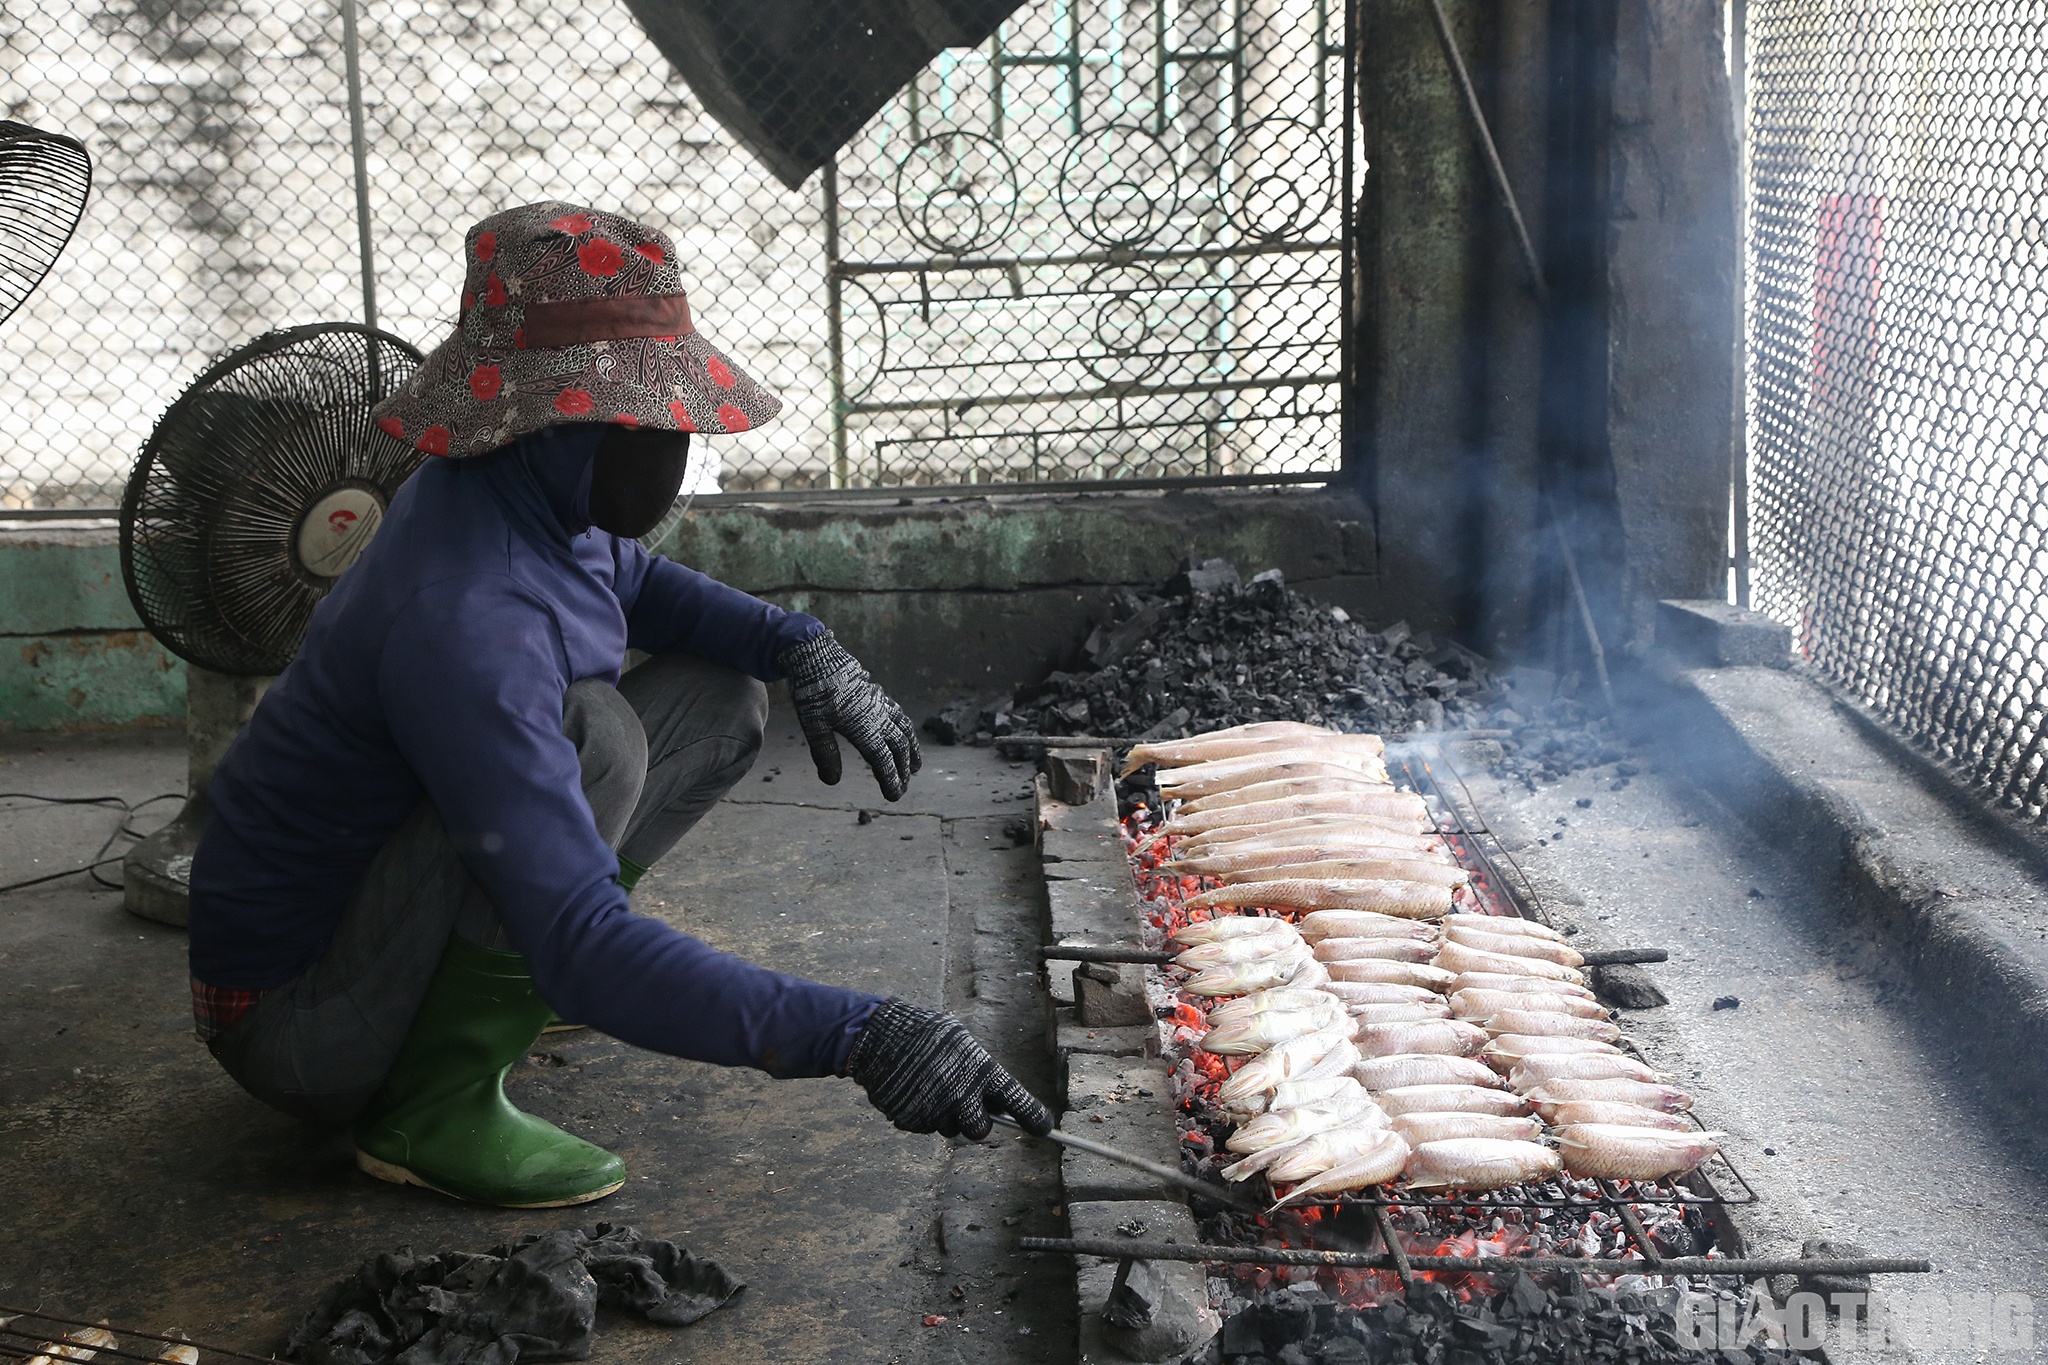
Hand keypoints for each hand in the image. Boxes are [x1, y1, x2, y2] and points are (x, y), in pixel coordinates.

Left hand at [778, 630, 921, 800]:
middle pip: (898, 747)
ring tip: (916, 766)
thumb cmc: (812, 691)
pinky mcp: (876, 693)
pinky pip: (899, 713)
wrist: (816, 655)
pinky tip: (904, 731)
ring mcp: (879, 703)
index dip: (890, 780)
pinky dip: (906, 728)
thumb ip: (825, 753)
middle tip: (904, 787)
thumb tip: (832, 782)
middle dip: (903, 769)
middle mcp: (877, 716)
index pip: (883, 760)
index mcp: (864, 727)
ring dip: (912, 749)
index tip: (895, 796)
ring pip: (904, 729)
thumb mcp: (813, 725)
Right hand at [845, 999, 1053, 1139]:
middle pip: (979, 1130)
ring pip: (948, 1128)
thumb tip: (1003, 1103)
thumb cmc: (925, 1035)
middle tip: (964, 1104)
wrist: (877, 1035)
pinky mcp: (911, 1121)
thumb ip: (982, 1072)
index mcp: (981, 1071)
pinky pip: (924, 1127)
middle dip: (975, 1121)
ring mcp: (935, 1111)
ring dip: (943, 1114)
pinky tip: (912, 1089)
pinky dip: (920, 1113)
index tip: (1046, 1129)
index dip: (1035, 1119)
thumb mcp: (962, 1044)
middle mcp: (962, 1095)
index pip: (1019, 1102)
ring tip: (929, 1085)